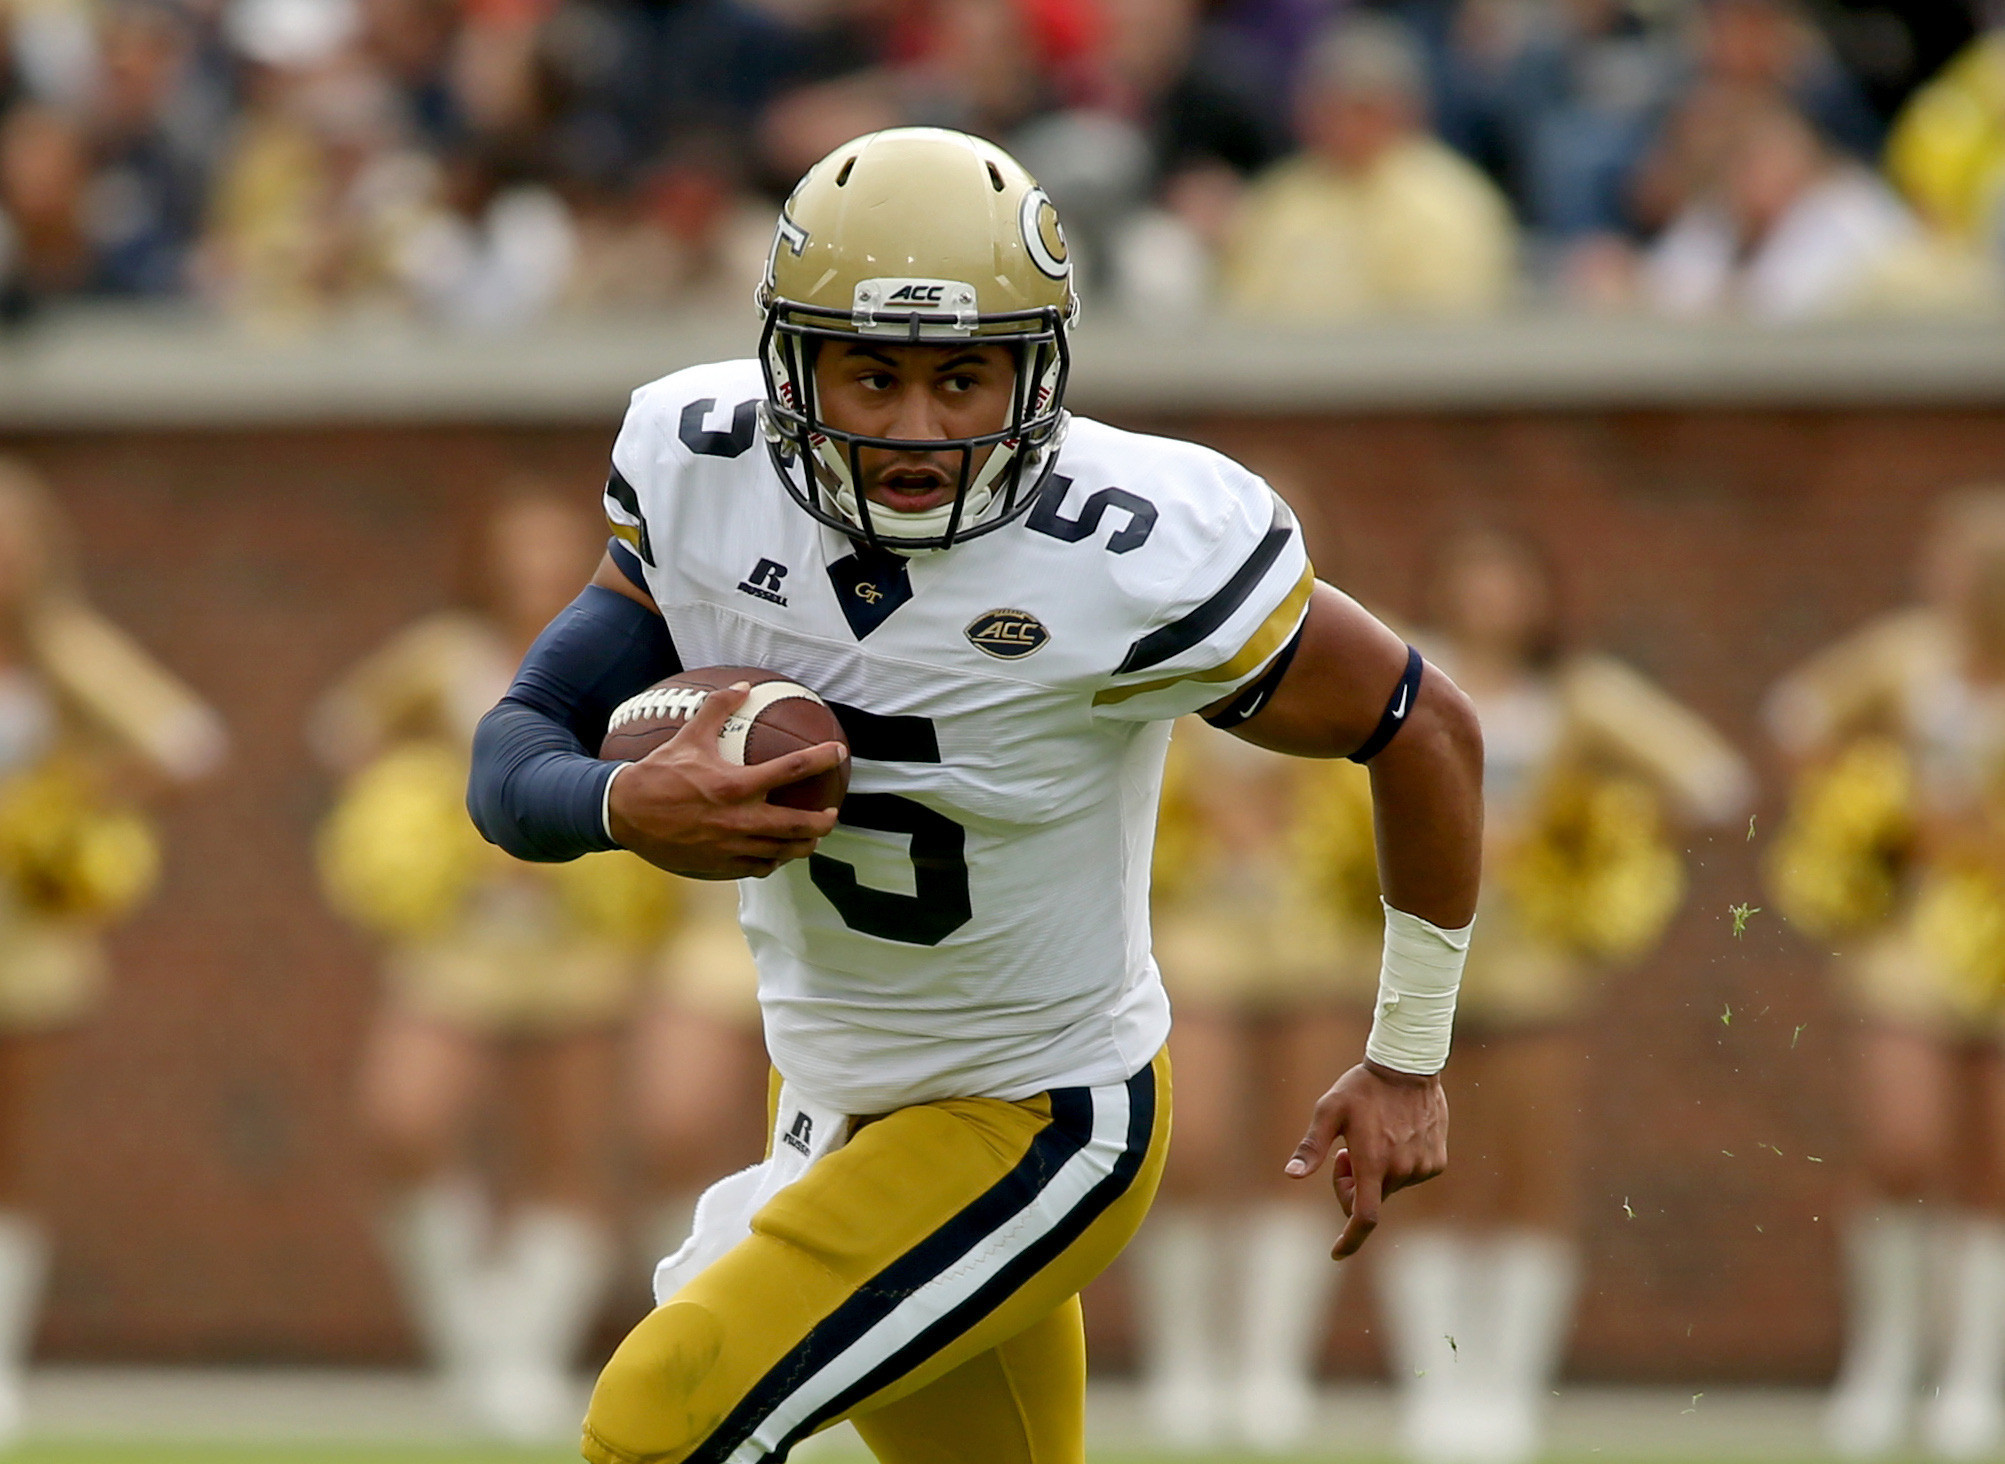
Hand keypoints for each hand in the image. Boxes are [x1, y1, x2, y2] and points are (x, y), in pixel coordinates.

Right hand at [607, 682, 844, 878]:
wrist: (624, 814)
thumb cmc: (658, 773)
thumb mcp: (688, 736)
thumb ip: (717, 709)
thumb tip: (742, 687)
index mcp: (735, 786)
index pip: (792, 769)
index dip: (822, 758)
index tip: (838, 753)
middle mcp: (739, 820)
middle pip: (799, 825)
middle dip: (823, 821)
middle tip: (831, 813)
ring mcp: (731, 847)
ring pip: (783, 852)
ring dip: (802, 845)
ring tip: (811, 837)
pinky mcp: (721, 866)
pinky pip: (759, 868)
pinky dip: (773, 860)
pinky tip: (777, 853)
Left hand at [1285, 1059, 1447, 1258]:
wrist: (1408, 1067)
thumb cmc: (1362, 1088)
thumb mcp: (1329, 1111)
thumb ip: (1312, 1147)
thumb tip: (1292, 1175)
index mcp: (1373, 1163)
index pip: (1364, 1217)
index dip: (1350, 1239)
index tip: (1336, 1253)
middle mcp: (1401, 1170)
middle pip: (1369, 1199)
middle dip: (1352, 1185)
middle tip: (1343, 1152)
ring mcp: (1422, 1167)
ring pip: (1390, 1186)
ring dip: (1376, 1172)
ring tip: (1374, 1136)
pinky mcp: (1437, 1162)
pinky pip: (1410, 1176)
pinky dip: (1397, 1166)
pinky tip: (1395, 1135)